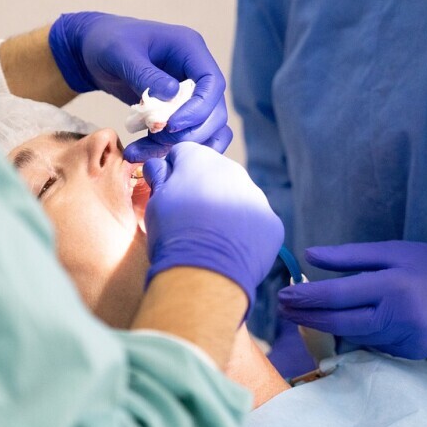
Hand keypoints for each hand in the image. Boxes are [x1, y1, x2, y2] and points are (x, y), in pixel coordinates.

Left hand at [48, 12, 230, 160]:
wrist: (93, 50)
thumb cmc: (106, 43)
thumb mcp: (120, 54)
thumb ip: (145, 74)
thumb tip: (171, 95)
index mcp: (189, 49)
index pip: (212, 83)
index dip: (199, 108)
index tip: (172, 124)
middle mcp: (194, 71)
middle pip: (214, 111)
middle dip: (191, 132)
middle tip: (158, 139)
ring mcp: (187, 93)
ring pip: (202, 128)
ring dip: (178, 145)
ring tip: (141, 151)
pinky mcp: (176, 110)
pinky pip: (183, 135)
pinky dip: (166, 148)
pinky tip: (141, 152)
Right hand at [142, 143, 283, 306]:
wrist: (204, 273)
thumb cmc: (173, 234)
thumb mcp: (154, 203)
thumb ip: (159, 178)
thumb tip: (159, 166)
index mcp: (200, 160)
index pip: (183, 153)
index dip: (172, 172)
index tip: (168, 192)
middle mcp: (233, 171)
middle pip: (214, 173)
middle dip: (202, 189)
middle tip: (189, 219)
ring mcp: (256, 197)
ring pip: (237, 197)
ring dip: (225, 210)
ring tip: (210, 238)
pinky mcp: (271, 222)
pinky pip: (255, 222)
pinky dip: (245, 233)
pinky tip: (230, 250)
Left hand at [277, 241, 426, 358]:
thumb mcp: (395, 250)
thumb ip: (351, 256)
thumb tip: (309, 254)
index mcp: (393, 285)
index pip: (338, 295)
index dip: (307, 297)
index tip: (283, 294)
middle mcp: (399, 316)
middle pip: (340, 322)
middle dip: (307, 316)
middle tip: (282, 309)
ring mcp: (407, 339)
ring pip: (356, 336)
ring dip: (330, 326)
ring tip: (305, 313)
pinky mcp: (414, 353)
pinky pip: (376, 344)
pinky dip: (362, 332)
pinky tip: (351, 321)